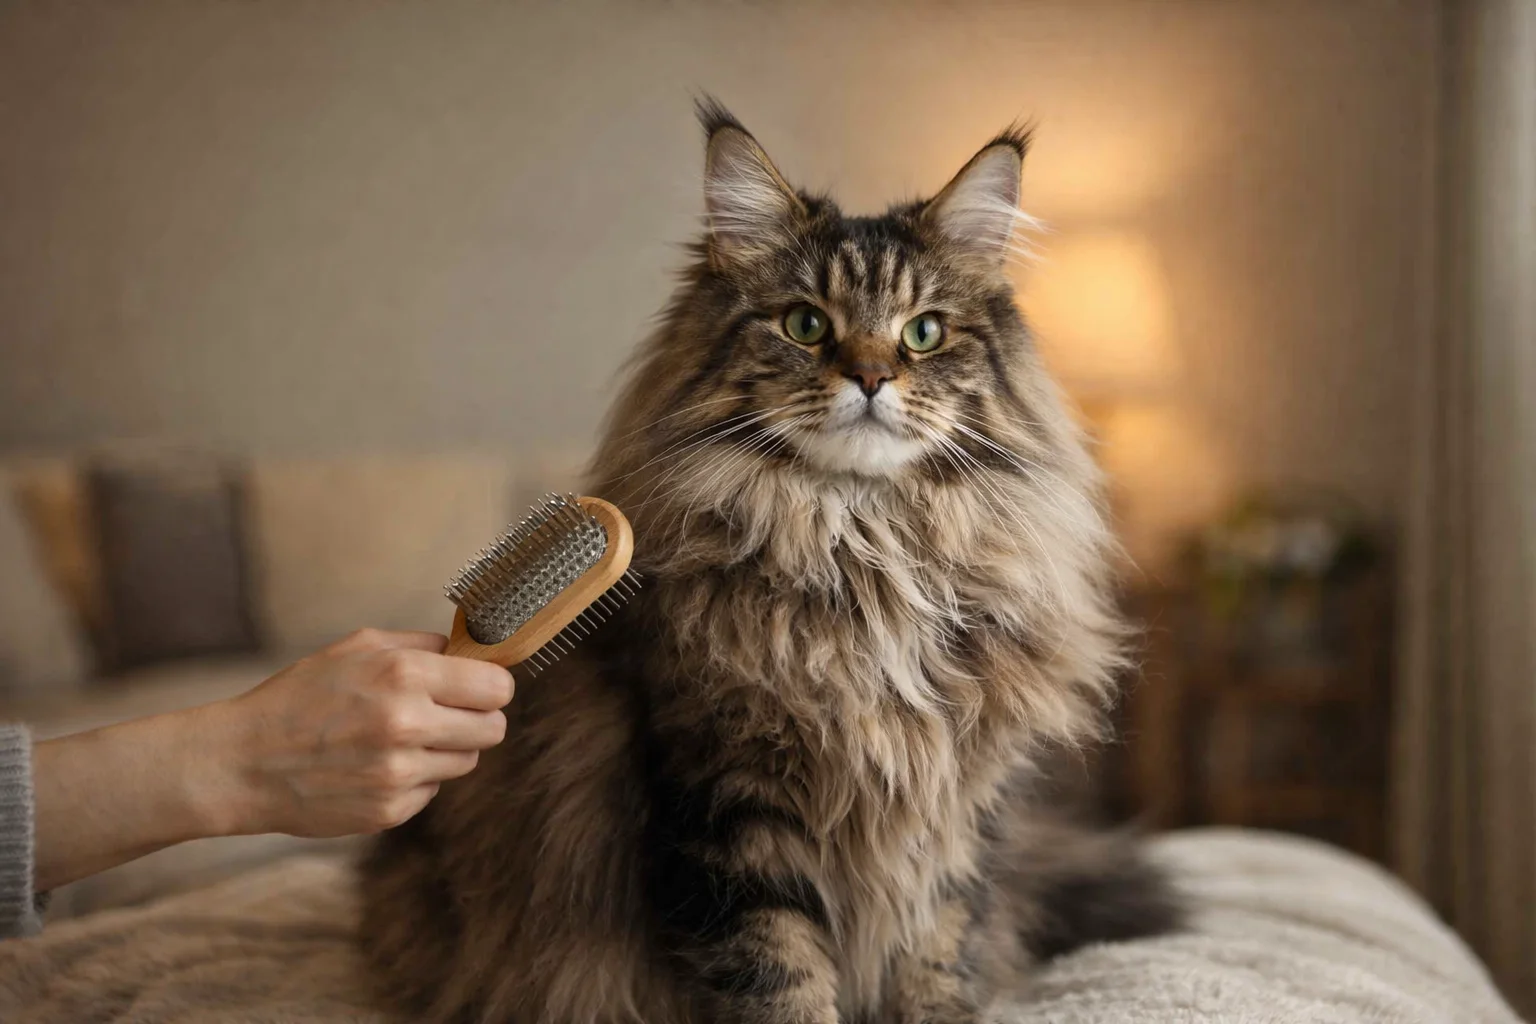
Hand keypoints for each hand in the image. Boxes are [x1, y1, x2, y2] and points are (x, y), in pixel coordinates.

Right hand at [203, 629, 513, 837]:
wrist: (242, 763)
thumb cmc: (299, 697)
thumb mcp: (356, 648)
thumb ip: (421, 646)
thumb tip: (471, 651)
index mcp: (403, 675)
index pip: (497, 688)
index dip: (491, 687)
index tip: (478, 688)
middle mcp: (407, 724)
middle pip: (493, 728)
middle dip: (476, 719)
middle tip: (445, 715)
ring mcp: (400, 773)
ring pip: (467, 761)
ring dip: (445, 749)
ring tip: (400, 739)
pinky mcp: (390, 811)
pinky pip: (432, 790)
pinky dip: (415, 779)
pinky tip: (376, 766)